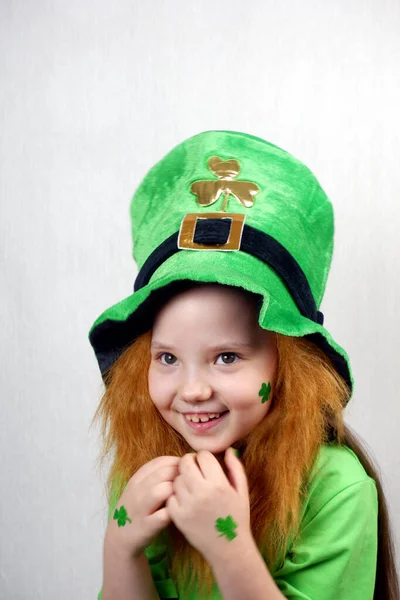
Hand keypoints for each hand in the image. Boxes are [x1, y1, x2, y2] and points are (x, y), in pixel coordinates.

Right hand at [105, 455, 179, 558]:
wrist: (118, 537)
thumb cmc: (136, 509)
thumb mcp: (138, 488)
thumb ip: (155, 475)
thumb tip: (181, 464)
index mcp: (136, 479)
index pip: (160, 461)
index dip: (176, 462)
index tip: (185, 470)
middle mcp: (137, 491)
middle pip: (164, 473)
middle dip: (179, 475)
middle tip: (188, 483)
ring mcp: (140, 509)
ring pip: (163, 490)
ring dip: (176, 491)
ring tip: (182, 497)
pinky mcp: (146, 527)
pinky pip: (164, 515)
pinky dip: (173, 512)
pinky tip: (177, 512)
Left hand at [166, 448, 250, 563]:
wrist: (229, 549)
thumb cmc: (237, 517)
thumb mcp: (241, 491)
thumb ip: (235, 468)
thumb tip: (228, 449)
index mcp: (219, 484)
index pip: (202, 456)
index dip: (203, 457)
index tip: (204, 463)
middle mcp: (202, 493)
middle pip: (185, 463)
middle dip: (188, 462)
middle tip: (193, 469)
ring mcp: (188, 506)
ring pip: (176, 479)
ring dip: (182, 479)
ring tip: (190, 486)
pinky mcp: (178, 518)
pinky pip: (170, 497)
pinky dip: (175, 497)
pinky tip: (184, 500)